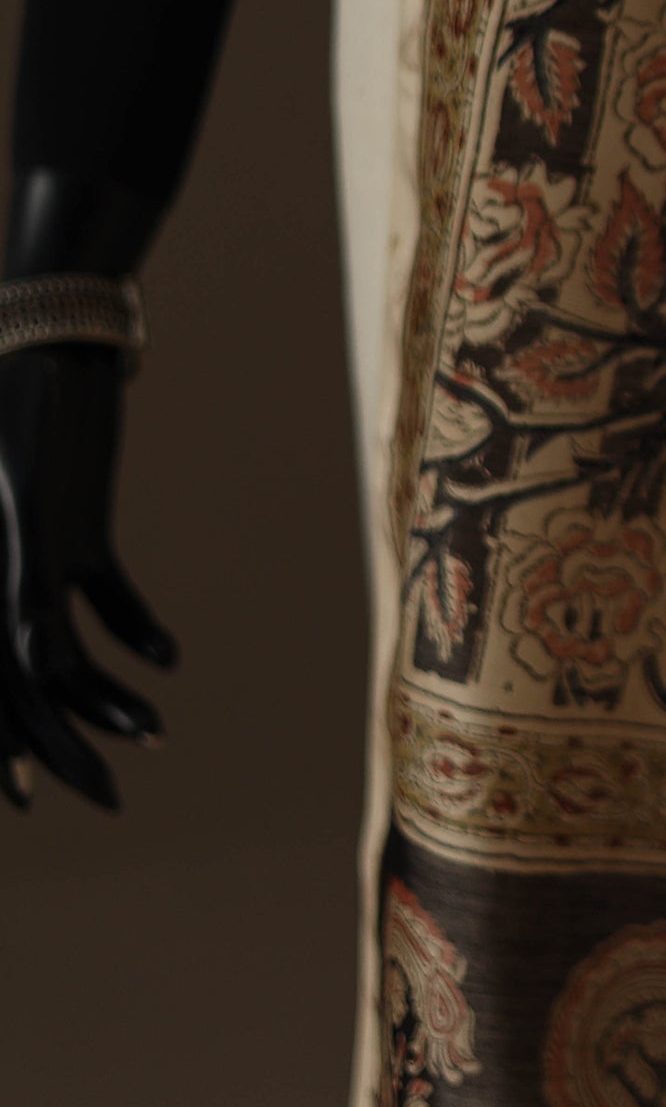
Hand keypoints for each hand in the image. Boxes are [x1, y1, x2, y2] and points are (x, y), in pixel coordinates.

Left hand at [0, 342, 174, 808]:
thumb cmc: (16, 413)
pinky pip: (100, 602)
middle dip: (61, 757)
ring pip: (53, 666)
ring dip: (104, 712)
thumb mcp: (16, 494)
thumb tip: (44, 594)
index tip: (33, 794)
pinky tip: (168, 656)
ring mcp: (25, 556)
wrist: (32, 347)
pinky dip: (135, 633)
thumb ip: (26, 546)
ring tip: (151, 737)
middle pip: (15, 695)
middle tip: (103, 800)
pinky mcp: (64, 529)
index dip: (8, 747)